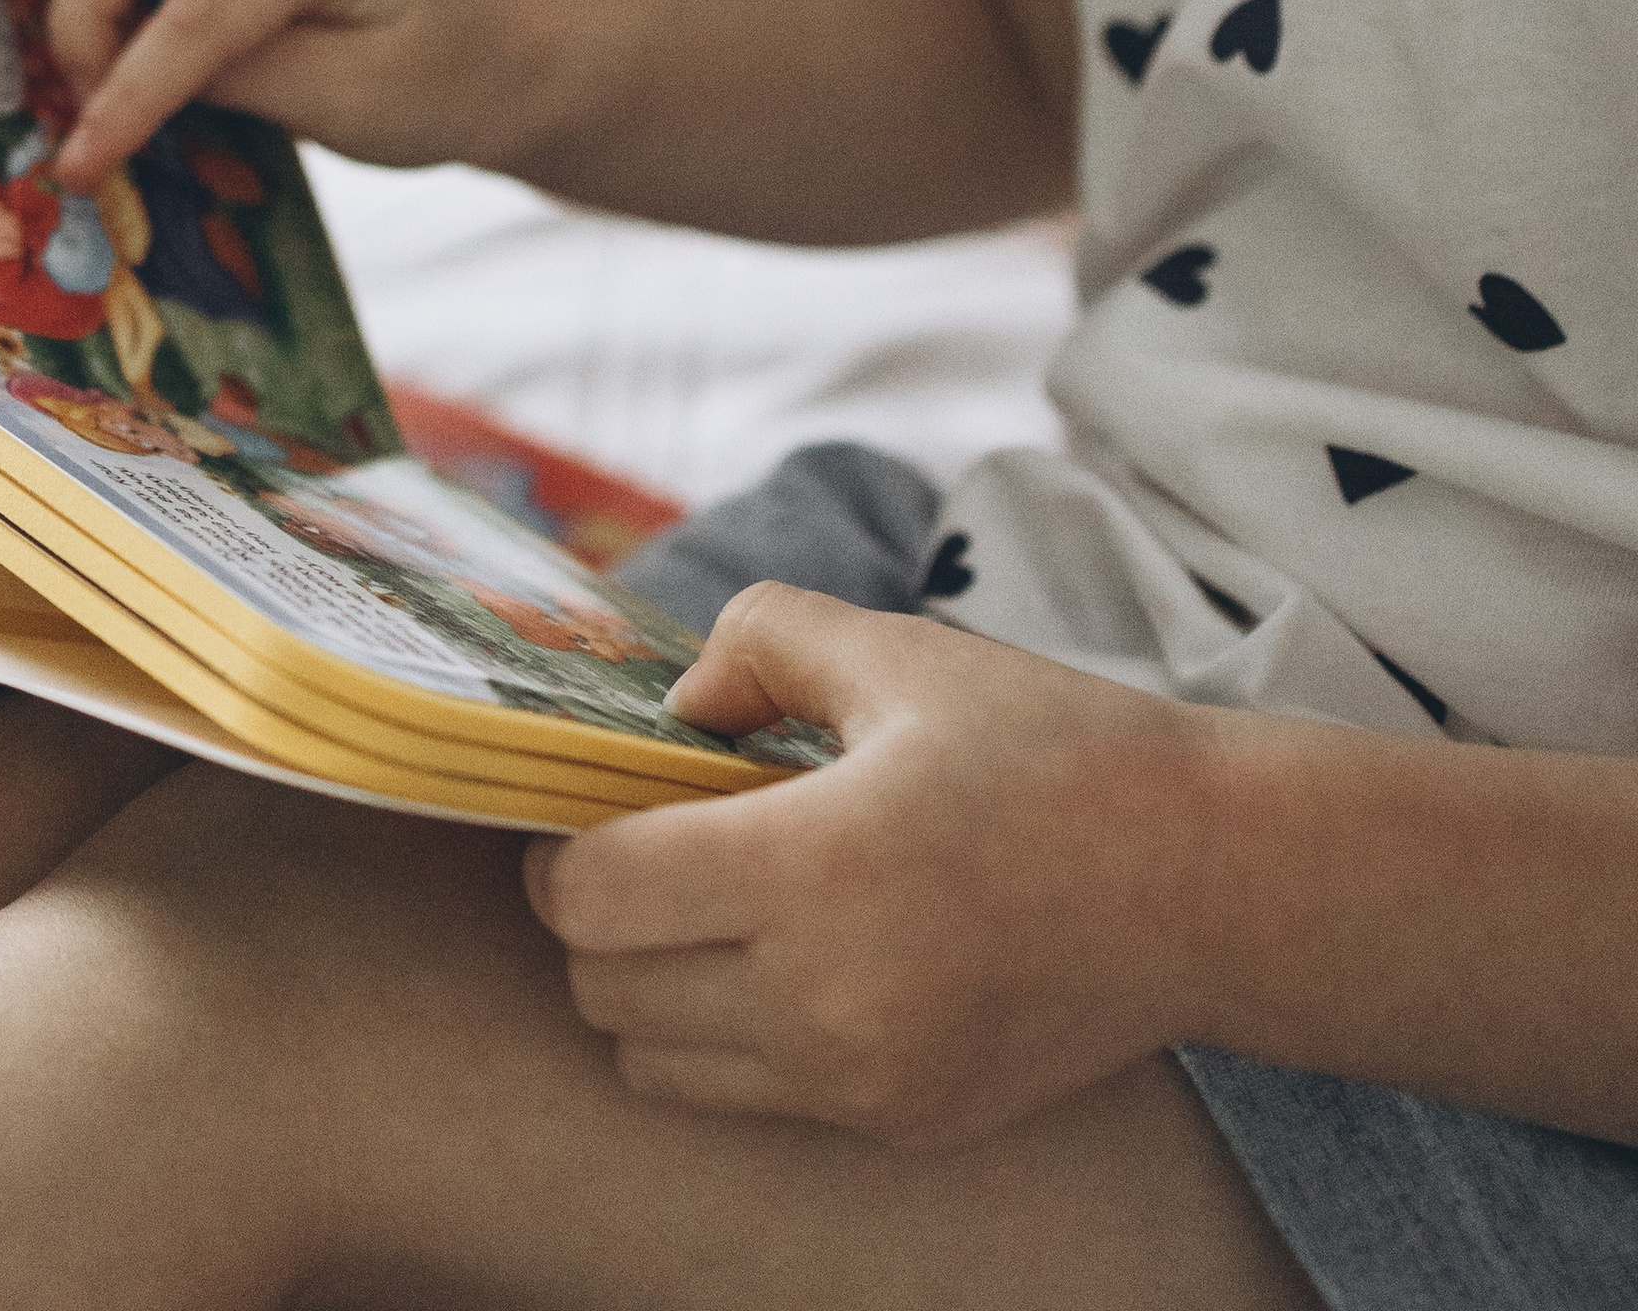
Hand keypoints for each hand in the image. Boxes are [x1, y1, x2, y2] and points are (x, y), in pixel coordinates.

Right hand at [29, 0, 497, 190]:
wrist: (468, 48)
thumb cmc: (427, 84)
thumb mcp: (353, 106)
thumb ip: (243, 82)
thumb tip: (128, 76)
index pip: (195, 10)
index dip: (125, 90)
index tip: (79, 164)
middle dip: (79, 15)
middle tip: (90, 111)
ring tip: (92, 60)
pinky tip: (94, 20)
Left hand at [524, 583, 1230, 1145]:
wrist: (1205, 885)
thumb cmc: (1051, 750)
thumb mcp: (898, 651)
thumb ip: (758, 640)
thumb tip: (676, 706)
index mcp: (814, 870)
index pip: (594, 898)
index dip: (560, 849)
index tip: (584, 808)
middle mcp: (824, 1001)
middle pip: (603, 990)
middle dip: (593, 916)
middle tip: (638, 850)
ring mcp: (861, 1081)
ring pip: (656, 1064)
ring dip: (646, 986)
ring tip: (704, 908)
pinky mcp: (899, 1125)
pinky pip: (747, 1099)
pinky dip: (725, 1038)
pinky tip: (785, 958)